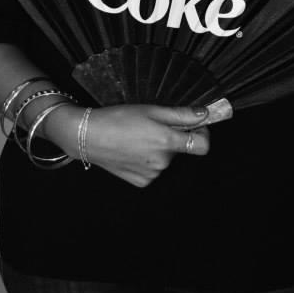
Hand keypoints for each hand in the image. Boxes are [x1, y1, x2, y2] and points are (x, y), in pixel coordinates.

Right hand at [47, 103, 209, 187]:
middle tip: (152, 124)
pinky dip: (148, 159)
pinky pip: (154, 169)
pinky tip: (133, 149)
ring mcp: (152, 175)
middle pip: (181, 148)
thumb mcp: (151, 110)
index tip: (194, 124)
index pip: (202, 146)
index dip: (202, 133)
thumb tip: (205, 114)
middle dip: (173, 136)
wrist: (88, 136)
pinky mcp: (141, 182)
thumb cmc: (119, 118)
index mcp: (167, 142)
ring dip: (159, 147)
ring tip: (138, 136)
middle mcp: (163, 163)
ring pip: (166, 158)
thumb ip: (181, 114)